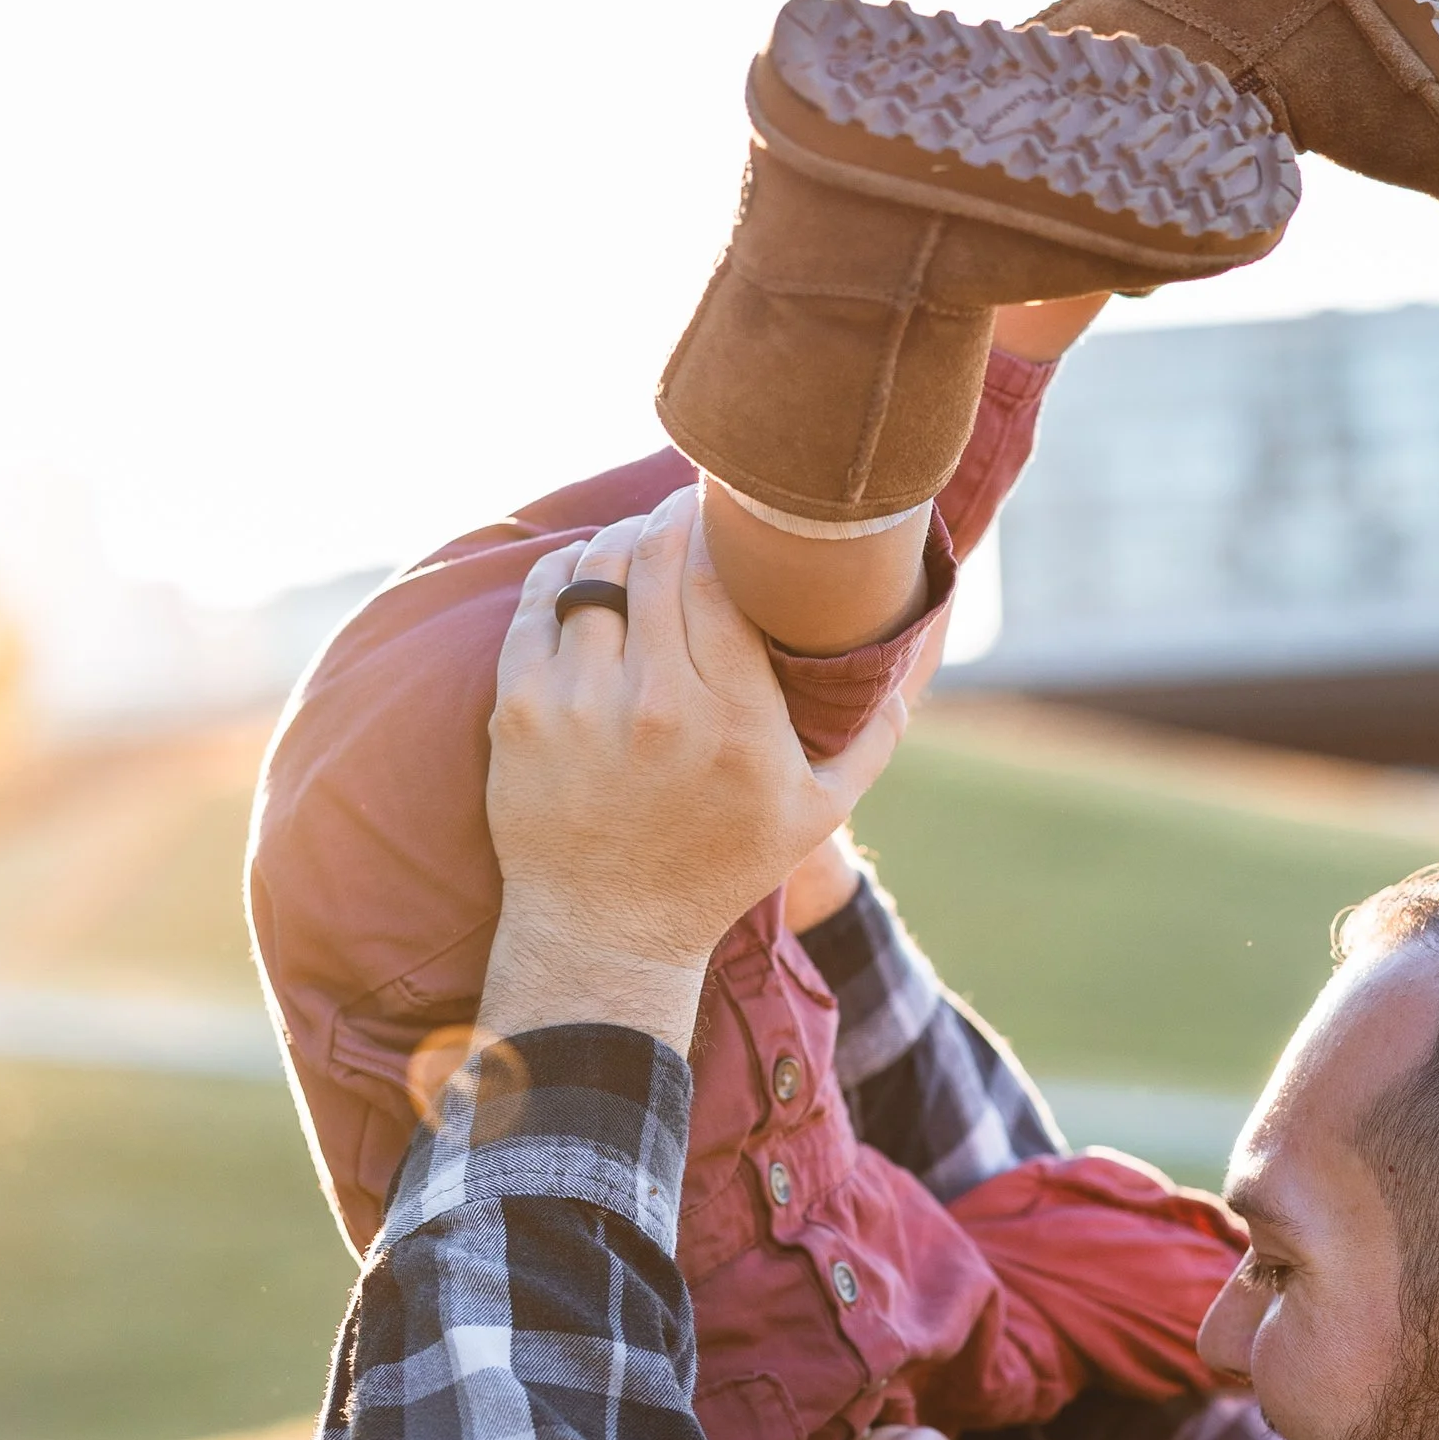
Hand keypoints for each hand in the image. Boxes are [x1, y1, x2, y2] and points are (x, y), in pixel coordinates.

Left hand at [478, 491, 911, 1055]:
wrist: (608, 934)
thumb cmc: (718, 870)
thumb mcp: (815, 813)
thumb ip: (872, 735)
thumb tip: (916, 660)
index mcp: (737, 723)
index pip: (720, 574)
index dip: (719, 522)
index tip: (727, 506)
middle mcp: (659, 708)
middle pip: (656, 555)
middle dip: (669, 515)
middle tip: (681, 506)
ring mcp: (582, 707)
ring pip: (595, 570)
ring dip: (617, 541)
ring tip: (636, 541)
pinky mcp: (522, 713)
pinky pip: (538, 604)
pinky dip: (561, 575)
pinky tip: (581, 574)